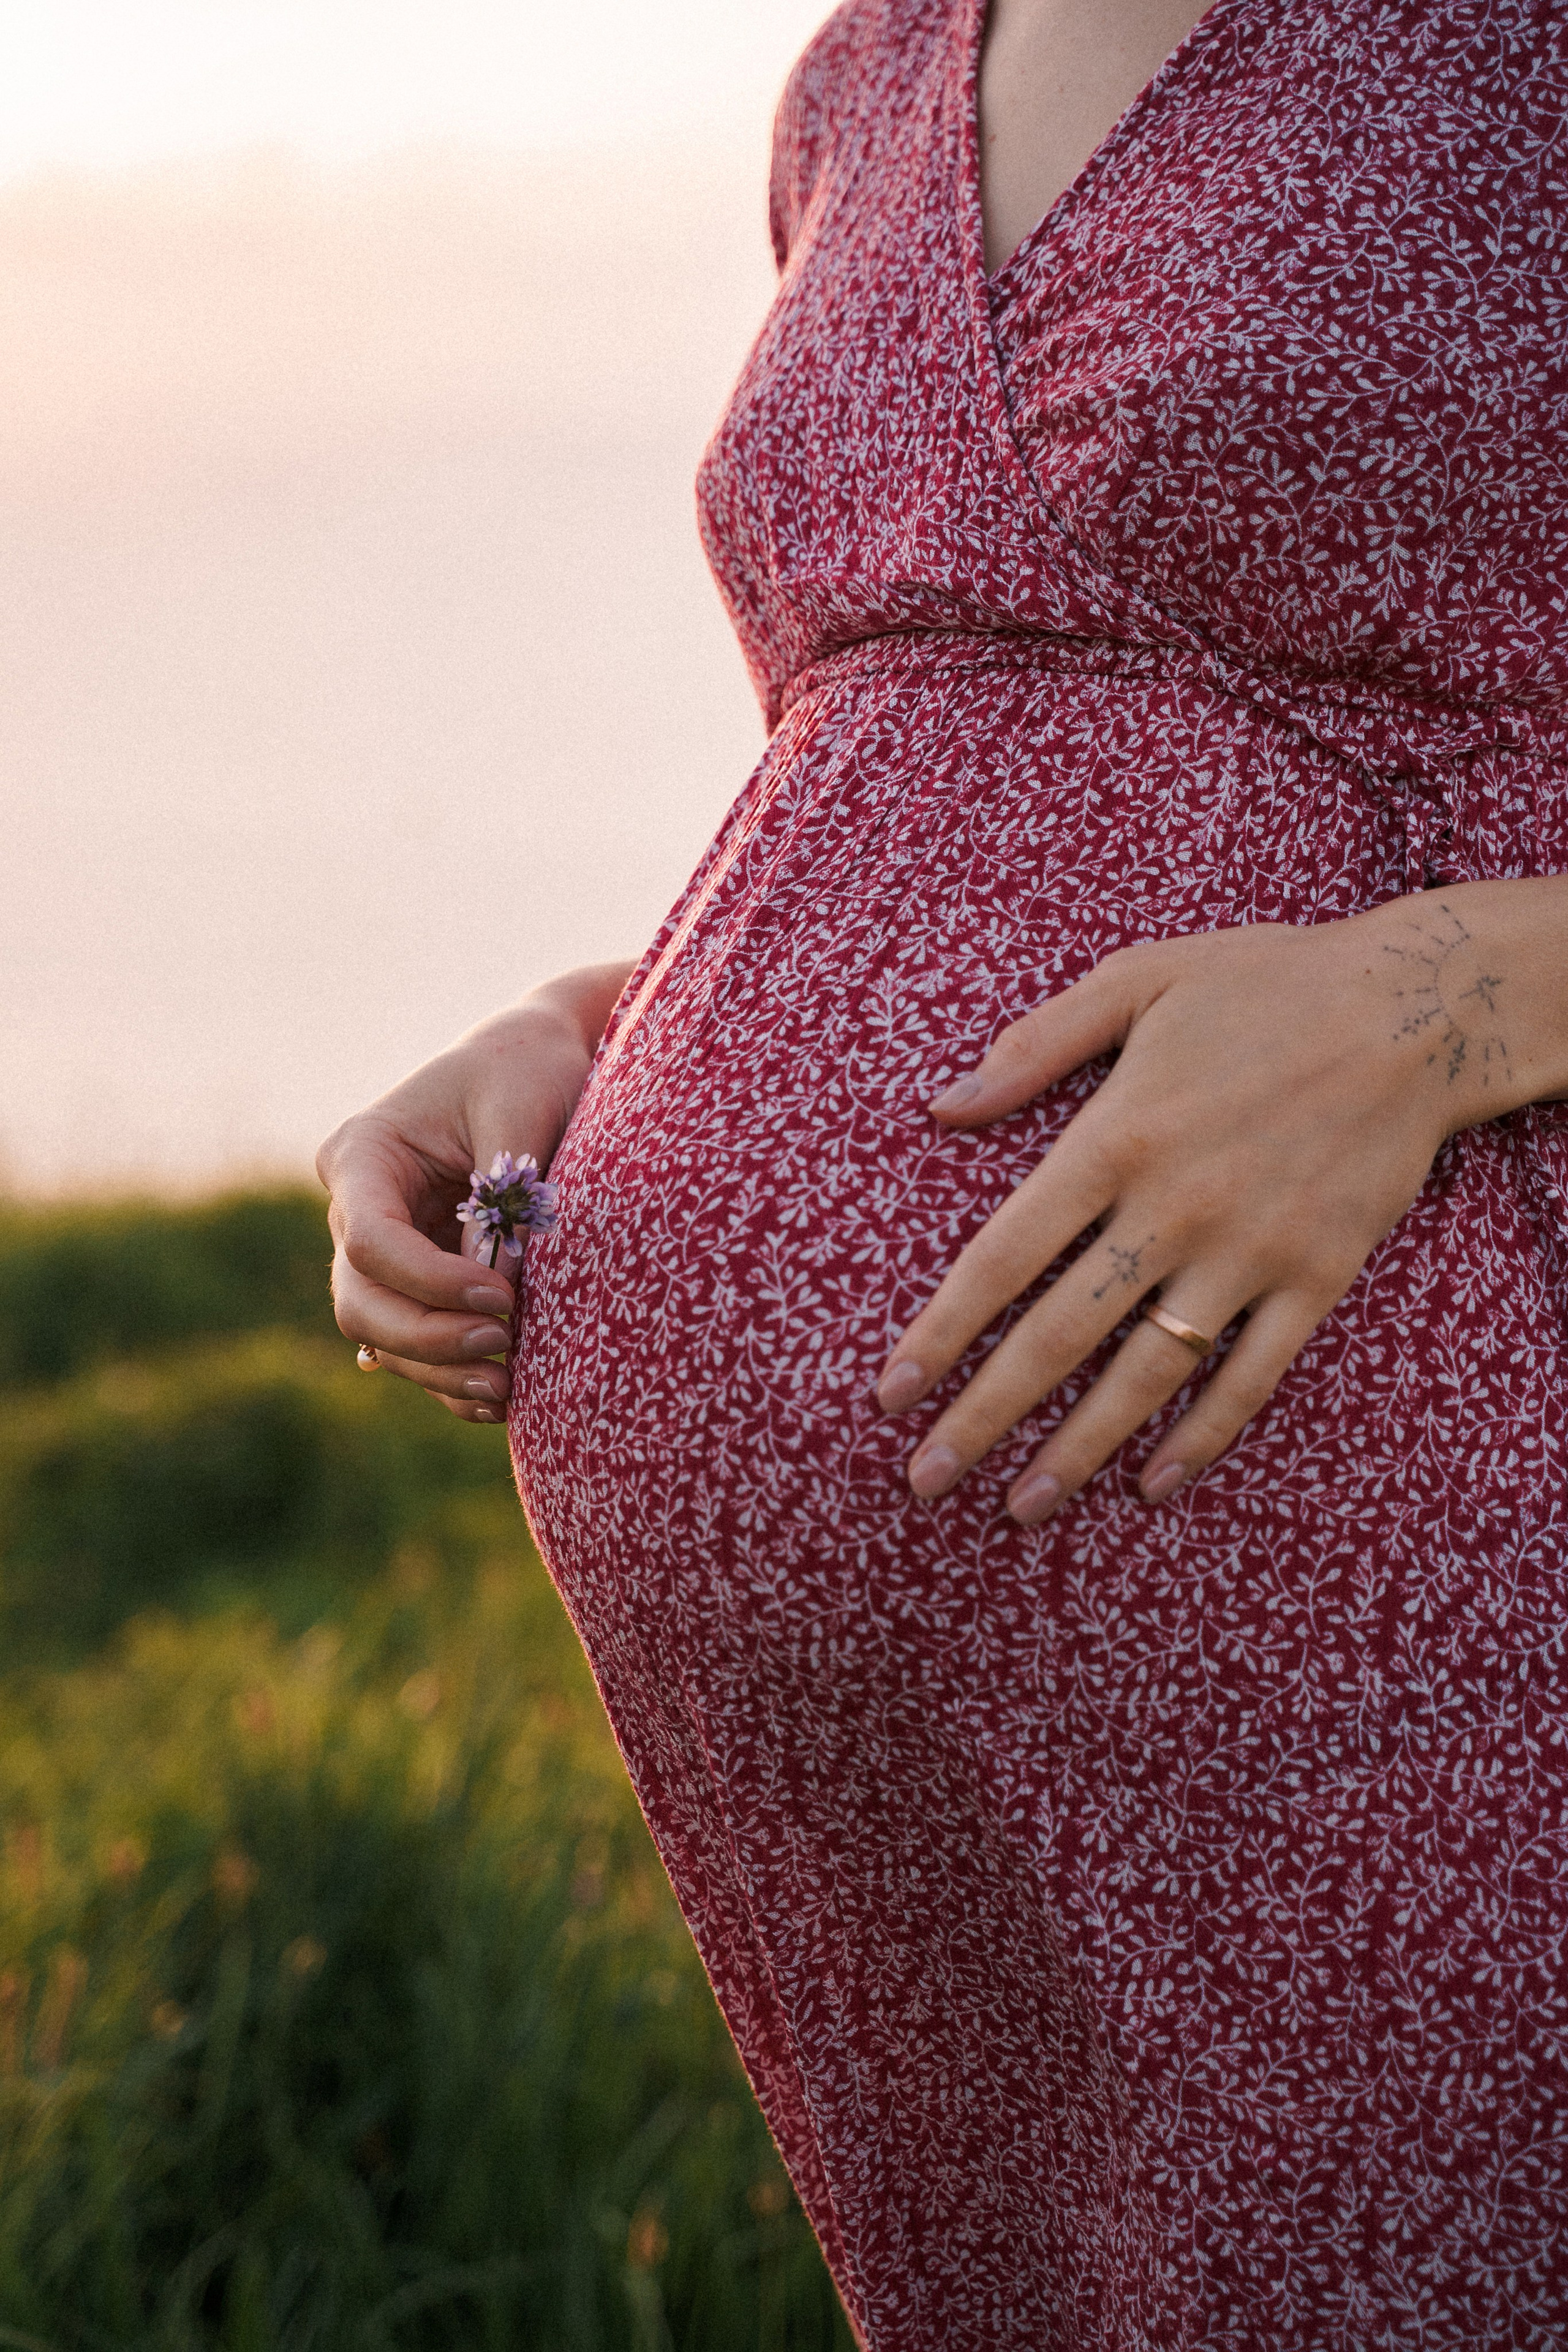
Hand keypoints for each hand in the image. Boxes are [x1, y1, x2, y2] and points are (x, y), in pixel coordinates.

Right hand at [317, 962, 632, 1419]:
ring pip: (382, 1335)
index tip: (503, 1295)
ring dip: (439, 1370)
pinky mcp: (417, 1277)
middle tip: (504, 1346)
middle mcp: (358, 1205)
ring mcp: (382, 1248)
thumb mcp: (521, 1117)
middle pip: (361, 1300)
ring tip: (508, 1390)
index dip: (432, 1282)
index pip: (372, 1241)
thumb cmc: (527, 1071)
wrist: (535, 1061)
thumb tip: (500, 1299)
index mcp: (364, 1154)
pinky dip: (450, 1374)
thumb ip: (505, 1203)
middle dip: (427, 1337)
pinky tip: (501, 1397)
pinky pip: (417, 1342)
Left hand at [876, 882, 1567, 1520]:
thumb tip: (942, 1104)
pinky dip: (1202, 1438)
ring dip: (1077, 1451)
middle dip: (983, 1418)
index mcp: (1113, 1138)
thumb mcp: (1136, 980)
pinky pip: (1249, 1378)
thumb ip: (1034, 1046)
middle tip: (924, 1481)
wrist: (1416, 1008)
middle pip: (1056, 1338)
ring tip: (1021, 1507)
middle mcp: (1172, 1210)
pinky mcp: (1315, 1279)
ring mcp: (1248, 1253)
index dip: (940, 1333)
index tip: (891, 1393)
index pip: (1001, 1259)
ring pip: (1145, 1376)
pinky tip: (1153, 1485)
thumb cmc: (1264, 984)